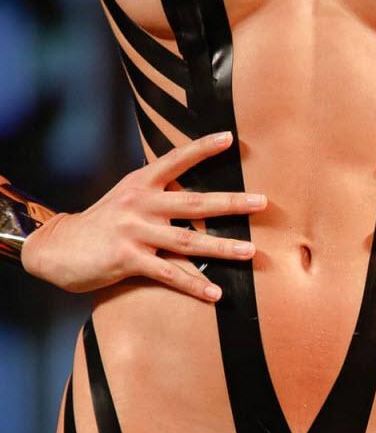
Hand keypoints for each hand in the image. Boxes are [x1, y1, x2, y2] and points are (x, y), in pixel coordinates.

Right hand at [21, 132, 266, 302]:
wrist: (56, 248)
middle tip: (262, 202)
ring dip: (223, 248)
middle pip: (194, 202)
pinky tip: (216, 294)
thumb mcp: (125, 200)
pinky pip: (169, 274)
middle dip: (231, 203)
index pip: (175, 160)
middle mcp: (140, 204)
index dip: (202, 148)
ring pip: (188, 241)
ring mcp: (134, 232)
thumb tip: (194, 197)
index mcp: (140, 184)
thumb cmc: (100, 226)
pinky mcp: (127, 259)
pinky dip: (195, 286)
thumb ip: (156, 195)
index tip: (229, 137)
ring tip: (250, 251)